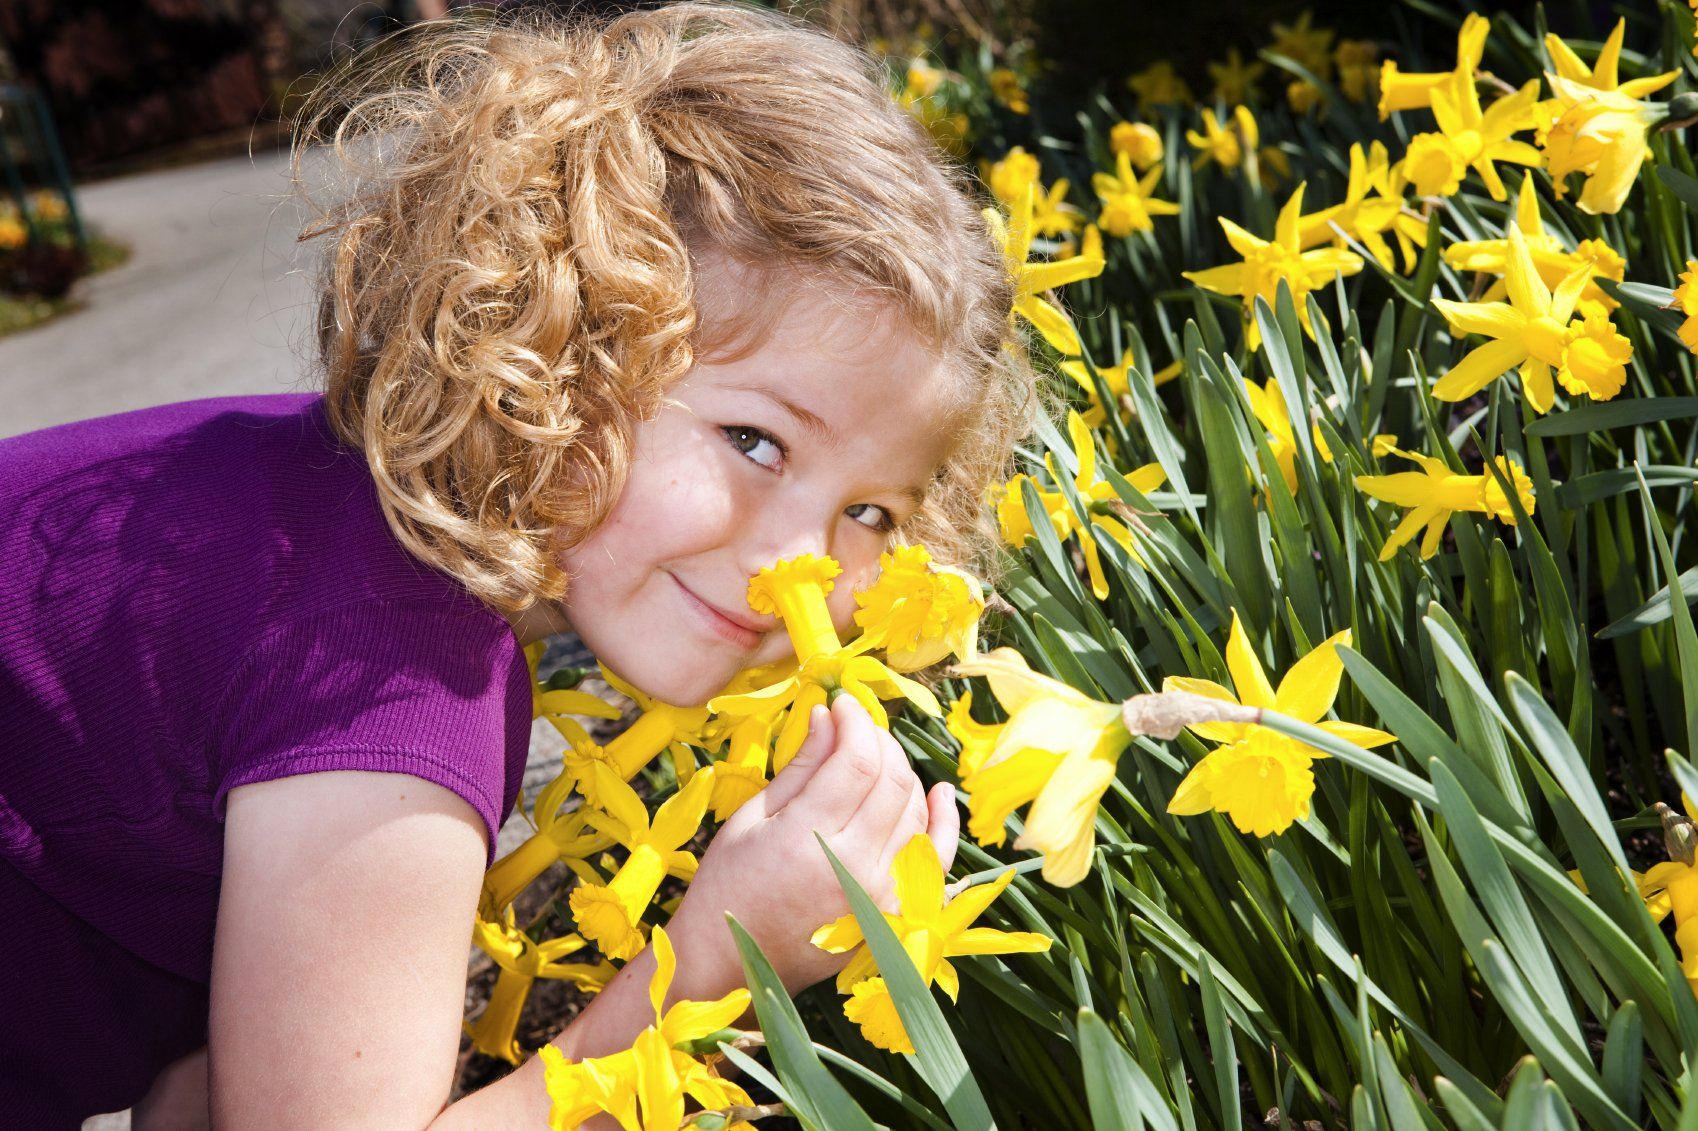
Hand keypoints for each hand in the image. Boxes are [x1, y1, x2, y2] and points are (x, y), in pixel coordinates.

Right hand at [667, 693, 959, 1000]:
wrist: (732, 966)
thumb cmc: (729, 887)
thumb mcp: (752, 819)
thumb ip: (800, 767)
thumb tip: (828, 714)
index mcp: (807, 840)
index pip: (857, 759)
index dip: (855, 721)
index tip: (841, 704)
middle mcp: (854, 868)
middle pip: (893, 780)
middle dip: (878, 740)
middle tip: (855, 728)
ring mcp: (883, 895)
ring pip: (917, 811)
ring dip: (902, 772)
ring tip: (875, 757)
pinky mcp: (897, 915)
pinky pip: (936, 860)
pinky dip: (943, 823)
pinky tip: (938, 793)